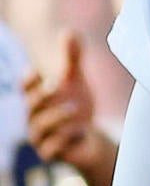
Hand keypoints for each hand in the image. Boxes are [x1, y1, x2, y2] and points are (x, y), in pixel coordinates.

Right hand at [22, 31, 101, 168]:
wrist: (88, 139)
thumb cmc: (76, 106)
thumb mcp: (76, 82)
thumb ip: (72, 58)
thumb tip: (69, 31)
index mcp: (38, 98)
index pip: (26, 87)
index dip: (28, 80)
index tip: (37, 71)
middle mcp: (35, 117)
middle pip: (31, 105)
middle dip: (44, 95)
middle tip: (59, 85)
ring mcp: (41, 137)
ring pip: (40, 128)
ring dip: (56, 117)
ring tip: (74, 109)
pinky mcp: (51, 154)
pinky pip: (50, 150)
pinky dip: (63, 141)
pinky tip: (81, 131)